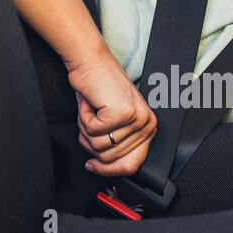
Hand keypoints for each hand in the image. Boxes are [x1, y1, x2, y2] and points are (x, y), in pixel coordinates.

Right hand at [68, 44, 156, 176]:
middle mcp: (146, 124)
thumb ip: (116, 146)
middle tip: (91, 120)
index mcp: (148, 128)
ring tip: (92, 110)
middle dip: (91, 142)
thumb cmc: (100, 89)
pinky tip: (91, 103)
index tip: (93, 165)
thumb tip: (104, 168)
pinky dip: (84, 118)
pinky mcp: (121, 113)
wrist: (92, 62)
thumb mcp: (114, 123)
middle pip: (111, 158)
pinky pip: (92, 131)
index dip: (108, 170)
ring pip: (99, 146)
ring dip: (86, 129)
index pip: (132, 165)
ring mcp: (135, 119)